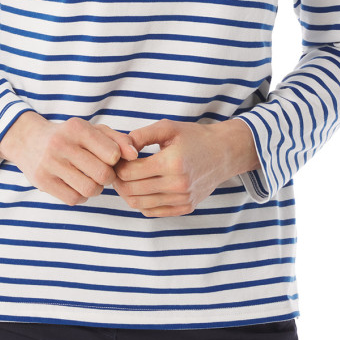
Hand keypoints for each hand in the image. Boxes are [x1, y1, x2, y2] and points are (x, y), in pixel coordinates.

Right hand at [0, 112, 138, 206]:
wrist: (28, 140)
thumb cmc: (69, 136)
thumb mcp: (92, 130)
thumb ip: (118, 140)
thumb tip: (135, 155)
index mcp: (77, 128)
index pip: (112, 154)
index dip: (115, 160)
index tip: (109, 159)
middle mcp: (61, 144)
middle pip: (103, 174)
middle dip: (108, 177)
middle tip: (102, 173)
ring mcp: (50, 164)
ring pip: (90, 190)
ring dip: (96, 188)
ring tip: (90, 179)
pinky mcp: (42, 182)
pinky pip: (74, 199)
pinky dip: (80, 196)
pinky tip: (76, 185)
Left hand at [111, 118, 258, 217]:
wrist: (223, 152)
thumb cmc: (194, 137)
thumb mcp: (168, 128)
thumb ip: (141, 135)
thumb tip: (119, 147)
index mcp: (172, 162)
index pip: (129, 172)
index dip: (118, 166)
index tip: (117, 159)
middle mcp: (177, 185)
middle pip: (132, 191)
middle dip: (118, 181)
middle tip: (116, 170)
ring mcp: (182, 199)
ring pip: (140, 205)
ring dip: (127, 193)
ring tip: (126, 179)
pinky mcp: (185, 208)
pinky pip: (153, 212)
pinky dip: (141, 202)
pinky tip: (141, 188)